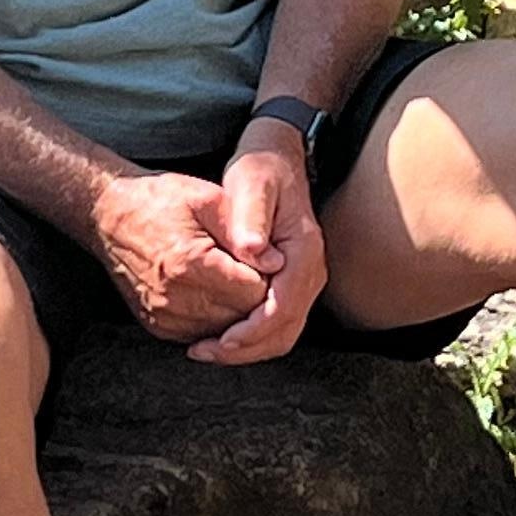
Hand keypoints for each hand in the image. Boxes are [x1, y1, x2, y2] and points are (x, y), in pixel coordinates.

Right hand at [89, 171, 269, 340]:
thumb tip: (277, 263)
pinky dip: (218, 319)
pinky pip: (204, 334)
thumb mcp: (207, 199)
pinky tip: (216, 293)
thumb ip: (244, 231)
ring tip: (235, 279)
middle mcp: (175, 299)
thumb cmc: (161, 201)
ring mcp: (165, 318)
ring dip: (239, 311)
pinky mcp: (159, 327)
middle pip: (242, 317)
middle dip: (258, 298)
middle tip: (255, 269)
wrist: (111, 216)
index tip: (266, 258)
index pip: (254, 292)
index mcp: (190, 265)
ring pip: (226, 332)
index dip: (269, 277)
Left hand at [187, 126, 327, 365]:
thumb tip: (252, 251)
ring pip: (281, 334)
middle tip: (206, 353)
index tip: (223, 340)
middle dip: (246, 349)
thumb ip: (251, 219)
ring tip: (206, 350)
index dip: (253, 329)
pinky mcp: (288, 287)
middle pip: (285, 329)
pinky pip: (274, 325)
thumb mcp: (251, 184)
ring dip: (246, 349)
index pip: (284, 306)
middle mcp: (309, 273)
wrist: (275, 162)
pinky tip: (217, 336)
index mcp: (304, 252)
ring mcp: (301, 282)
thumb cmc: (260, 171)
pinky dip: (248, 338)